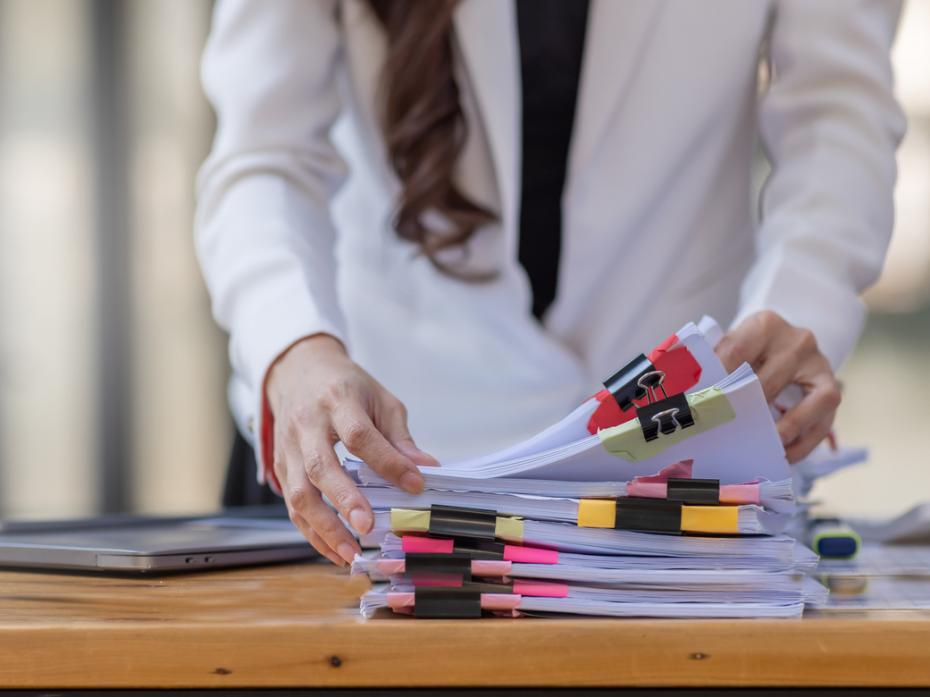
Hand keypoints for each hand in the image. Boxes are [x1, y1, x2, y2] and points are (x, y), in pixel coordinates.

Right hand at [266, 334, 436, 565]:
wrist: (298, 370)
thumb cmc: (345, 386)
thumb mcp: (379, 399)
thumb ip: (400, 437)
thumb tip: (426, 470)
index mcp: (337, 400)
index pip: (360, 435)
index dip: (387, 462)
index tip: (414, 485)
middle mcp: (306, 425)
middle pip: (321, 466)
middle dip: (344, 500)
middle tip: (367, 527)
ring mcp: (288, 447)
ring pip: (299, 492)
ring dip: (324, 527)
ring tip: (350, 553)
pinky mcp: (280, 466)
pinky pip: (291, 504)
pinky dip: (311, 531)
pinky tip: (334, 550)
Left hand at [714, 311, 841, 462]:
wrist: (787, 342)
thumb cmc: (752, 351)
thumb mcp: (734, 346)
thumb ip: (715, 364)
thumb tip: (687, 394)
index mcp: (765, 325)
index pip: (737, 349)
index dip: (720, 376)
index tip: (704, 399)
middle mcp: (797, 341)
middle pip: (770, 379)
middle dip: (748, 408)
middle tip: (726, 431)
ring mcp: (819, 364)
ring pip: (809, 402)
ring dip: (785, 428)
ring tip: (763, 446)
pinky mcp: (832, 388)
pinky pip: (824, 421)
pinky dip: (803, 443)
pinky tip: (784, 454)